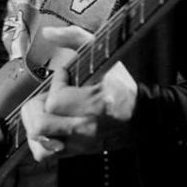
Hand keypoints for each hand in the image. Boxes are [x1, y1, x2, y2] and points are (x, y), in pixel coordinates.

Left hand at [21, 25, 137, 162]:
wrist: (150, 114)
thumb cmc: (126, 81)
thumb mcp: (105, 51)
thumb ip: (74, 37)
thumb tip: (47, 32)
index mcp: (96, 103)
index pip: (56, 100)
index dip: (55, 84)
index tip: (66, 75)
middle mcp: (87, 128)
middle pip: (41, 125)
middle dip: (37, 107)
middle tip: (49, 95)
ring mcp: (83, 144)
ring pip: (40, 144)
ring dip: (36, 125)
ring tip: (47, 111)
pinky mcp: (82, 152)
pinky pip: (49, 154)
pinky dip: (42, 140)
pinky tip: (52, 123)